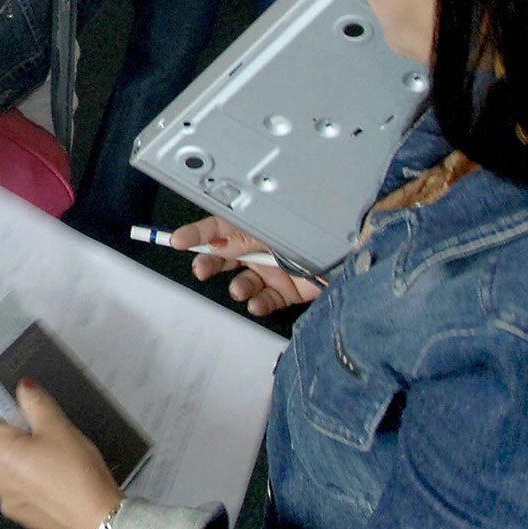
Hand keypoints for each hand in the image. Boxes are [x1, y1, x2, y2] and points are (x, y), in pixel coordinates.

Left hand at [0, 385, 124, 528]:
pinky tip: (51, 480)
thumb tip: (21, 386)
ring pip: (0, 466)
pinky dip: (24, 478)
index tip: (14, 409)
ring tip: (48, 456)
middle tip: (37, 431)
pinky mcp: (20, 515)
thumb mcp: (58, 427)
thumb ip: (35, 402)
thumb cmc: (76, 469)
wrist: (99, 520)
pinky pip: (13, 487)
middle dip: (5, 431)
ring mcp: (5, 500)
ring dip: (15, 456)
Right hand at [169, 216, 323, 315]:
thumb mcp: (271, 231)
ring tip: (241, 290)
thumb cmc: (316, 233)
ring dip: (238, 286)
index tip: (175, 240)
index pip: (219, 225)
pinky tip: (256, 303)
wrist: (352, 257)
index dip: (196, 233)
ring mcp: (275, 269)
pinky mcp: (289, 291)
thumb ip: (243, 238)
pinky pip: (266, 299)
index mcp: (256, 225)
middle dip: (210, 262)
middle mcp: (263, 246)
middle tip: (200, 269)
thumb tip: (215, 242)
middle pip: (227, 255)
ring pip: (244, 280)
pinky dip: (258, 303)